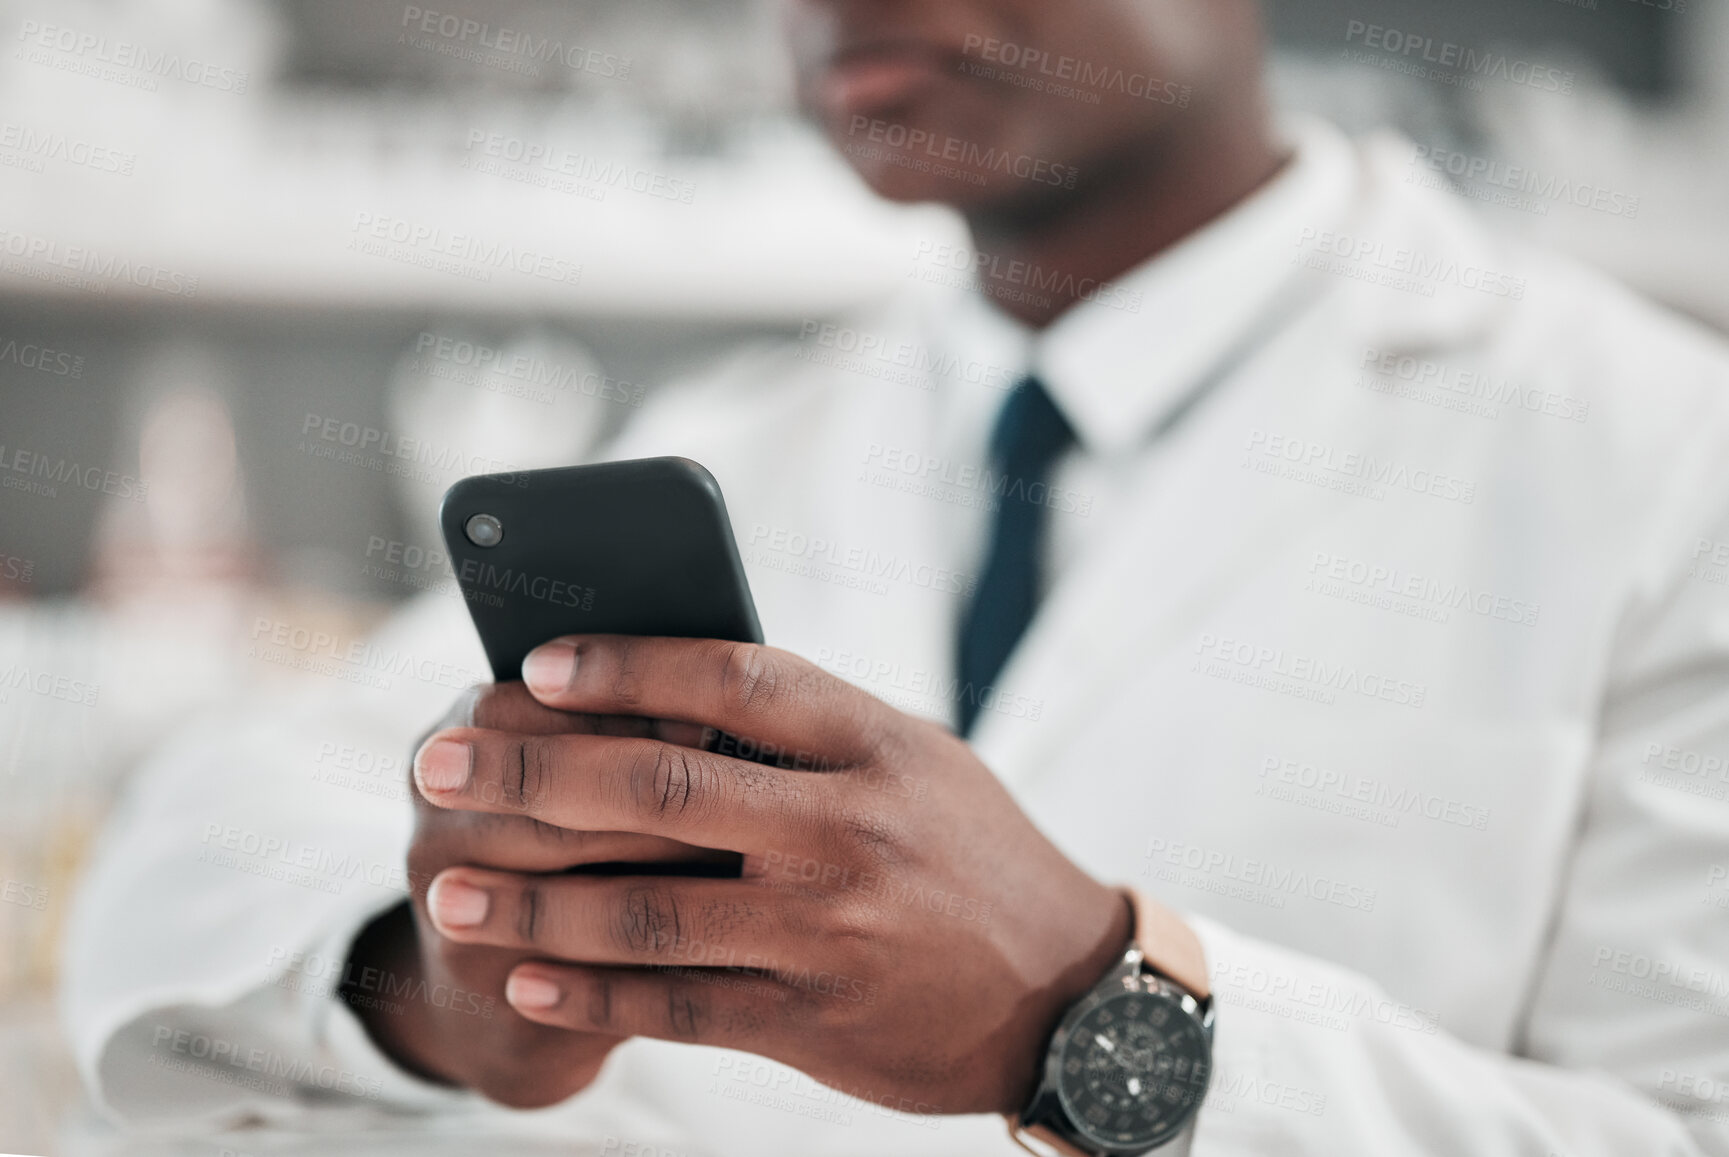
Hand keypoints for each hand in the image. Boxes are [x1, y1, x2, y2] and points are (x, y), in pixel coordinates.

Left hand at [411, 635, 1176, 1114]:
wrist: (1068, 995)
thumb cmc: (974, 855)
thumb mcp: (918, 760)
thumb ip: (809, 726)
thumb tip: (665, 686)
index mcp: (875, 745)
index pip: (731, 680)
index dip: (623, 667)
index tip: (533, 665)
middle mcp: (849, 832)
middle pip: (661, 791)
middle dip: (532, 776)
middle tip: (437, 764)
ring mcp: (828, 933)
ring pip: (649, 912)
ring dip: (534, 905)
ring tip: (448, 893)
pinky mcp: (813, 1023)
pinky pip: (678, 1006)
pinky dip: (592, 995)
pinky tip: (524, 979)